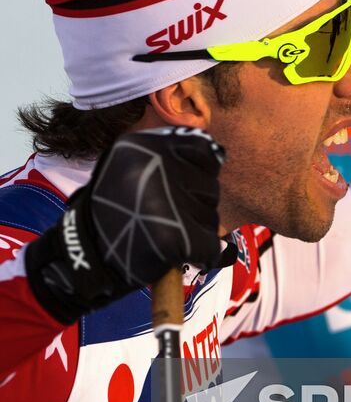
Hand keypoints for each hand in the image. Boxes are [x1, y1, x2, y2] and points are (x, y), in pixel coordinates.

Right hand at [25, 127, 227, 323]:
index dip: (200, 170)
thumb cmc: (112, 209)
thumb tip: (217, 153)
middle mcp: (157, 167)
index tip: (184, 185)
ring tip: (164, 233)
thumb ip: (169, 155)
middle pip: (209, 184)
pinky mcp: (176, 237)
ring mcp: (167, 202)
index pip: (202, 147)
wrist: (82, 256)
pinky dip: (205, 255)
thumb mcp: (130, 166)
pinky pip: (211, 246)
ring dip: (197, 228)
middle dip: (196, 204)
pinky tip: (183, 256)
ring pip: (211, 214)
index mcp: (144, 145)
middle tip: (164, 217)